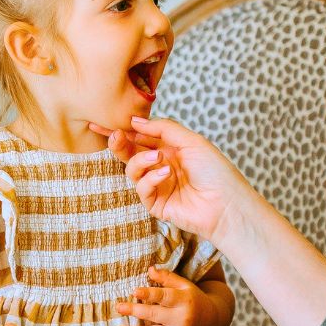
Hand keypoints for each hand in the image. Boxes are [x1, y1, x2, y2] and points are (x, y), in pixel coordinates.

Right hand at [88, 116, 251, 243]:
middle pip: (131, 153)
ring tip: (158, 158)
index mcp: (170, 149)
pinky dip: (150, 178)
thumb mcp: (191, 141)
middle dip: (120, 144)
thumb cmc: (215, 171)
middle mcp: (161, 166)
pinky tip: (166, 174)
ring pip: (132, 170)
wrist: (227, 204)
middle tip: (115, 137)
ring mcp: (157, 186)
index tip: (98, 123)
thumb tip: (135, 121)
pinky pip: (141, 188)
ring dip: (140, 161)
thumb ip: (163, 128)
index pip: (140, 137)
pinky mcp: (155, 204)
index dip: (121, 131)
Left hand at [114, 268, 211, 325]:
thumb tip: (150, 269)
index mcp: (185, 301)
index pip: (164, 297)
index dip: (149, 294)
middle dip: (135, 311)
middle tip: (119, 307)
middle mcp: (183, 319)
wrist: (212, 322)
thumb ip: (168, 278)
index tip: (134, 291)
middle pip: (155, 315)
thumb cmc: (193, 299)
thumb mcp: (185, 286)